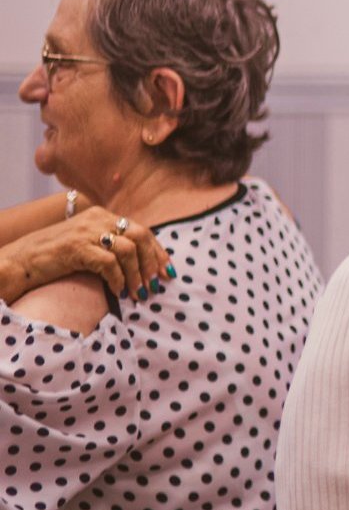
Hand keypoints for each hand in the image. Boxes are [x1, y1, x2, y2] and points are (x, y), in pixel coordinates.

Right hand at [3, 206, 171, 302]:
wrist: (20, 260)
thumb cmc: (55, 257)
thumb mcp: (87, 244)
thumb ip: (111, 245)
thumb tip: (144, 264)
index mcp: (102, 215)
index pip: (142, 230)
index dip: (158, 252)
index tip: (167, 272)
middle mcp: (97, 219)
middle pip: (141, 236)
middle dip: (152, 263)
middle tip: (154, 285)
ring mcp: (86, 232)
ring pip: (128, 251)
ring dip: (137, 276)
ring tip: (137, 294)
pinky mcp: (76, 248)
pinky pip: (109, 264)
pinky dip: (118, 280)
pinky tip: (118, 292)